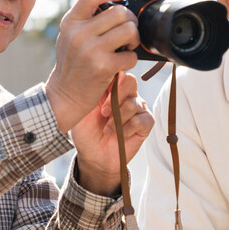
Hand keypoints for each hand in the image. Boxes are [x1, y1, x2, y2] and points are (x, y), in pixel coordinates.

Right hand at [45, 0, 140, 133]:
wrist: (65, 94)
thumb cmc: (72, 63)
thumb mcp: (70, 34)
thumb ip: (85, 13)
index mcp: (71, 22)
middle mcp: (79, 34)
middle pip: (119, 13)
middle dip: (130, 22)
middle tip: (127, 33)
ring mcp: (91, 50)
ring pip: (128, 31)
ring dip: (134, 39)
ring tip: (126, 47)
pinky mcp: (102, 67)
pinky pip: (130, 55)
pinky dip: (131, 59)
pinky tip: (121, 63)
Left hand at [72, 71, 153, 194]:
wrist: (93, 157)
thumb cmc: (86, 132)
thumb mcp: (82, 110)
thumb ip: (91, 92)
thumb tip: (98, 75)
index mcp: (111, 89)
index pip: (117, 72)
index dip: (110, 80)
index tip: (100, 95)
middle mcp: (127, 96)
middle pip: (130, 81)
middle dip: (115, 98)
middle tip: (103, 112)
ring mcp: (138, 108)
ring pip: (134, 103)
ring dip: (118, 118)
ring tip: (108, 129)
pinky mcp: (145, 123)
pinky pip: (141, 120)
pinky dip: (127, 129)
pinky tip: (119, 135)